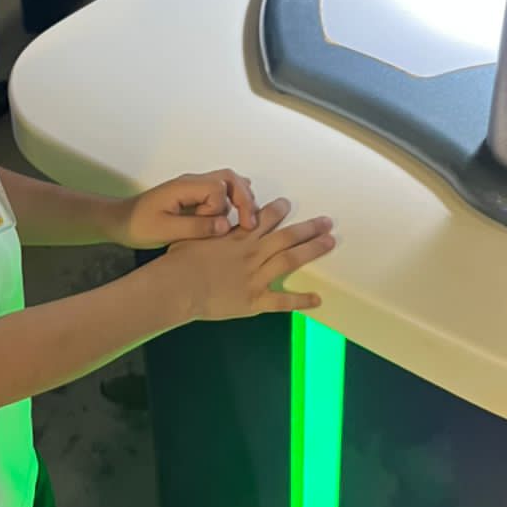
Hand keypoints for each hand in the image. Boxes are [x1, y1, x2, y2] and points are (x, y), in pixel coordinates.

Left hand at [118, 168, 260, 249]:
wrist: (119, 221)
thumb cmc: (137, 226)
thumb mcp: (164, 230)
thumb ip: (195, 227)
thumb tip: (225, 225)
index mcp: (184, 186)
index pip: (217, 190)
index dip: (220, 211)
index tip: (214, 229)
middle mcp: (191, 182)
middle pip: (230, 179)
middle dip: (245, 199)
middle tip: (251, 223)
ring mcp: (193, 186)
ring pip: (228, 182)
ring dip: (241, 199)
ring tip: (248, 221)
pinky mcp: (192, 195)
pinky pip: (219, 191)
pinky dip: (233, 199)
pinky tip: (238, 212)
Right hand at [164, 197, 334, 321]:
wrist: (177, 287)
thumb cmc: (178, 263)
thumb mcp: (192, 235)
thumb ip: (207, 227)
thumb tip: (214, 218)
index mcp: (237, 239)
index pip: (263, 219)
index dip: (278, 211)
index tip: (287, 204)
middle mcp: (251, 254)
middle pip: (286, 237)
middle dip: (308, 227)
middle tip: (326, 221)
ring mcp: (255, 277)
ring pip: (290, 260)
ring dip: (312, 250)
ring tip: (330, 242)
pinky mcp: (253, 300)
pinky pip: (282, 302)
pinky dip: (301, 301)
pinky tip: (317, 299)